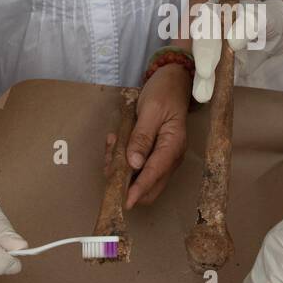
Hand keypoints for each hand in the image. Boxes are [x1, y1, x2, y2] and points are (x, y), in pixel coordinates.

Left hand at [112, 64, 188, 207]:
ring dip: (125, 172)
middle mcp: (172, 157)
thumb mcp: (151, 110)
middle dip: (128, 184)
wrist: (174, 80)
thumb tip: (134, 164)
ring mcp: (165, 157)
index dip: (138, 190)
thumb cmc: (164, 92)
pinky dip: (126, 162)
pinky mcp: (157, 154)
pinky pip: (141, 168)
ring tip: (111, 149)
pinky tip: (116, 145)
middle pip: (151, 186)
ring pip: (143, 179)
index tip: (125, 202)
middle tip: (108, 167)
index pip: (154, 174)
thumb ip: (142, 137)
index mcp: (173, 146)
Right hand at [191, 0, 282, 102]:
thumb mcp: (271, 17)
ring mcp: (212, 45)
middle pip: (201, 39)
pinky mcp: (217, 64)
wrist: (278, 33)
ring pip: (203, 59)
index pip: (209, 15)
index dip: (212, 30)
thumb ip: (253, 24)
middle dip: (204, 57)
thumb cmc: (274, 19)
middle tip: (206, 73)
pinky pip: (210, 74)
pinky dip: (207, 85)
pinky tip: (205, 96)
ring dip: (202, 77)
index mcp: (219, 5)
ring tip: (202, 94)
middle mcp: (210, 24)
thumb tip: (232, 41)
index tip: (232, 45)